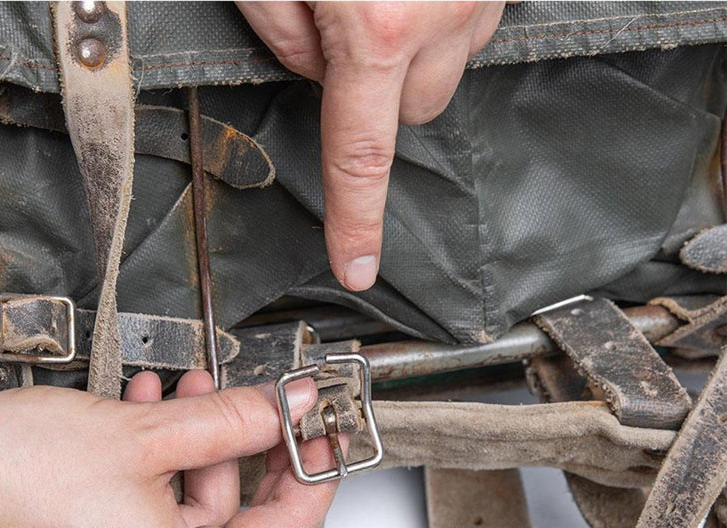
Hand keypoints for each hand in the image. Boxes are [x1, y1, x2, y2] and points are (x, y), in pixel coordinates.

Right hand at [0, 372, 337, 527]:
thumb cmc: (10, 475)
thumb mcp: (147, 435)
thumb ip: (233, 421)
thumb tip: (285, 410)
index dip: (312, 475)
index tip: (323, 434)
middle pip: (242, 522)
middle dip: (247, 449)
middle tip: (264, 402)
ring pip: (198, 512)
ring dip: (199, 447)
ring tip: (192, 393)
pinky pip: (160, 518)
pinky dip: (165, 469)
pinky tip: (157, 416)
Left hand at [237, 1, 505, 289]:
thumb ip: (284, 38)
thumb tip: (317, 75)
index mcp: (379, 27)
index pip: (360, 159)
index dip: (356, 222)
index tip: (356, 268)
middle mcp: (445, 12)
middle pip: (417, 110)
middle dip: (380, 94)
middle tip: (342, 32)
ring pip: (449, 65)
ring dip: (415, 49)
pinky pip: (476, 18)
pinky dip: (443, 12)